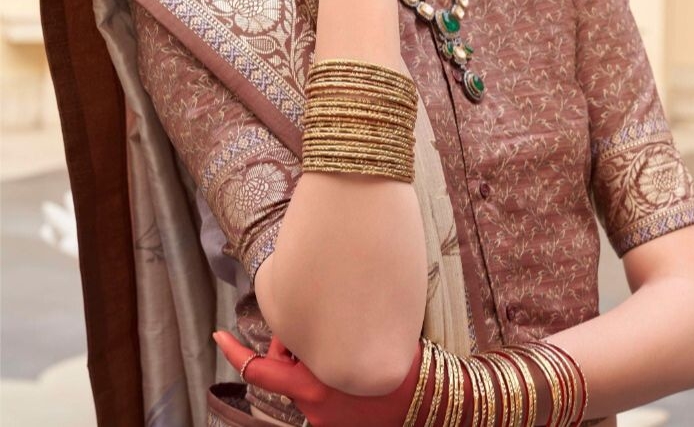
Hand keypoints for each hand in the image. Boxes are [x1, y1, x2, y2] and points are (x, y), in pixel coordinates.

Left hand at [213, 330, 422, 426]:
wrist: (428, 402)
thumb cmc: (397, 361)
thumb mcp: (359, 335)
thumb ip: (326, 332)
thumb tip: (304, 325)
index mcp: (313, 384)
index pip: (261, 369)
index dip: (236, 353)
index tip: (219, 336)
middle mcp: (312, 406)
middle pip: (283, 369)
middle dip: (289, 345)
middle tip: (309, 323)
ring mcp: (323, 421)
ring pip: (301, 383)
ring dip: (308, 362)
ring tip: (339, 340)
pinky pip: (318, 398)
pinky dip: (322, 380)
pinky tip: (344, 365)